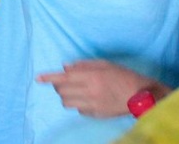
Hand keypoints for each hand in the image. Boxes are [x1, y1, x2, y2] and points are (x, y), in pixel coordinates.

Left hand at [37, 59, 162, 118]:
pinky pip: (78, 110)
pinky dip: (78, 104)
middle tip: (64, 81)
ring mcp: (92, 105)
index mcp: (91, 76)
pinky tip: (87, 99)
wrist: (140, 96)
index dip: (49, 78)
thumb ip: (83, 65)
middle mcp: (89, 91)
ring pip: (67, 103)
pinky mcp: (96, 115)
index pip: (63, 77)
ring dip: (66, 96)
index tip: (38, 78)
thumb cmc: (123, 75)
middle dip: (59, 86)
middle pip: (62, 91)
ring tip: (75, 91)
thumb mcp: (104, 64)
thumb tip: (65, 67)